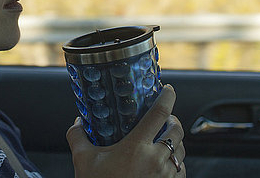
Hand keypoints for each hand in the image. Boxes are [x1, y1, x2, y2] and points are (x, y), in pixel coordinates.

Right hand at [66, 85, 185, 177]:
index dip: (167, 97)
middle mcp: (156, 160)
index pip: (159, 113)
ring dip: (176, 143)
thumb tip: (76, 123)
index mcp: (137, 147)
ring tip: (163, 142)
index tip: (168, 89)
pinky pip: (181, 171)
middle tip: (164, 119)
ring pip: (182, 151)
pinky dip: (175, 163)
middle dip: (173, 121)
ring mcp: (166, 176)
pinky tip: (162, 165)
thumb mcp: (83, 162)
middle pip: (177, 130)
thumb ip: (78, 138)